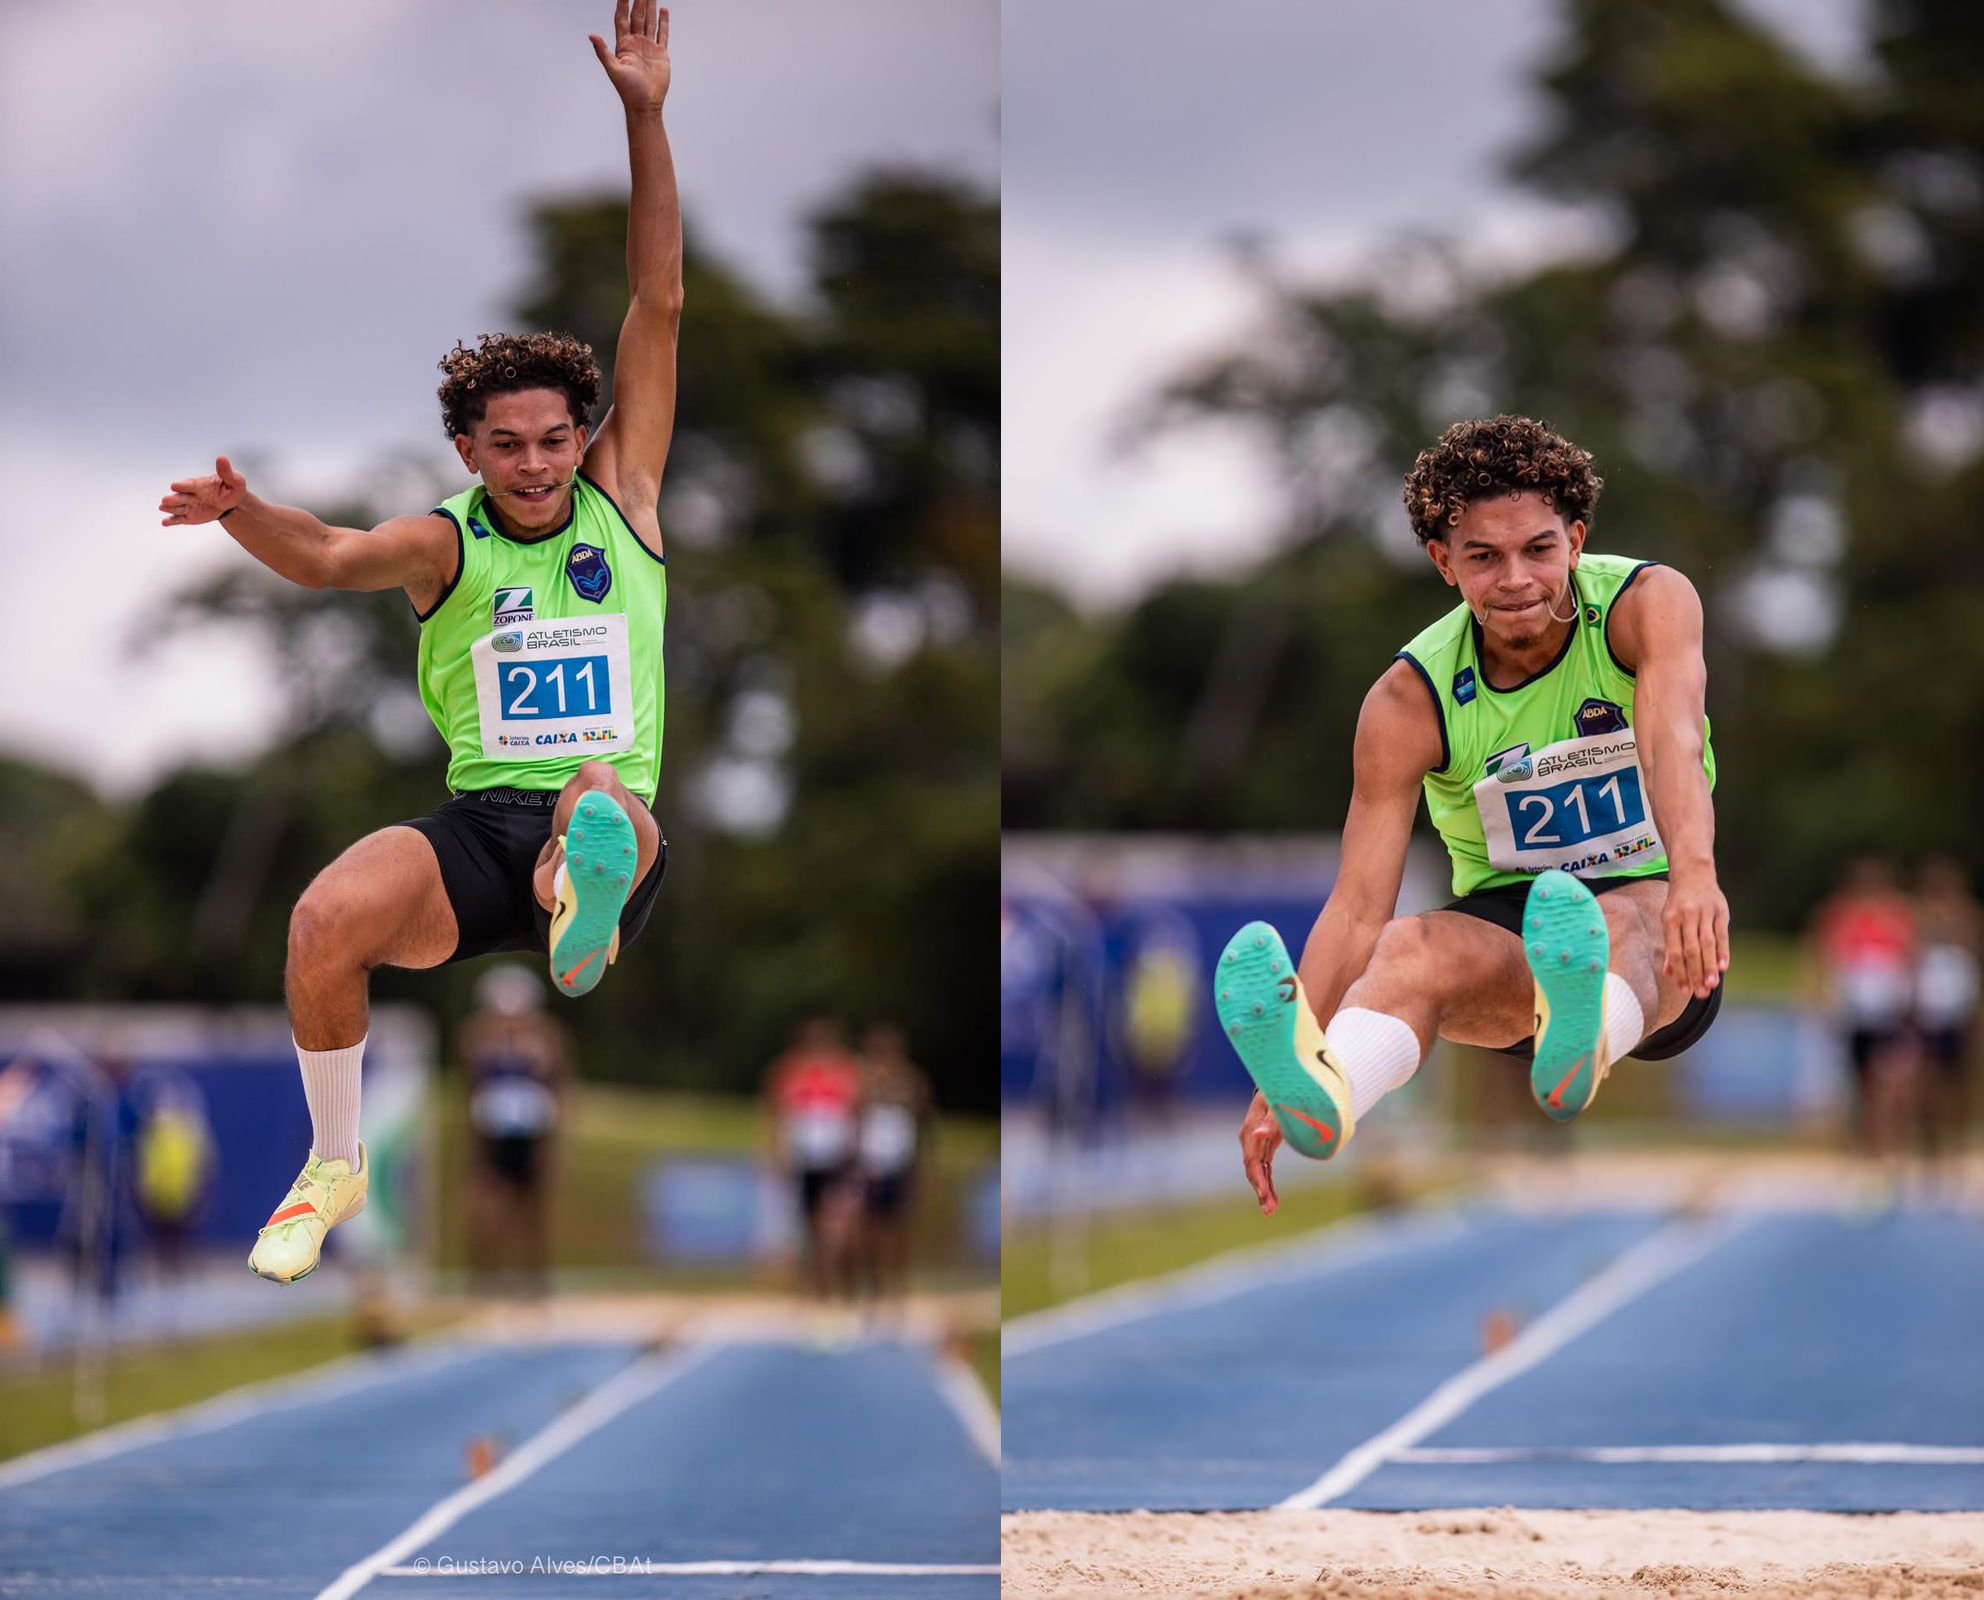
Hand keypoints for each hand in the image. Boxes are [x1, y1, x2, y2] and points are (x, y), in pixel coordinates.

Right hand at [160, 456, 246, 525]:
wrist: (231, 504)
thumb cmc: (231, 489)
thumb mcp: (235, 481)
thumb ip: (227, 472)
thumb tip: (222, 458)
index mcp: (201, 484)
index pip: (191, 484)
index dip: (183, 485)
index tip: (175, 485)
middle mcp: (191, 494)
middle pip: (181, 496)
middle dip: (174, 498)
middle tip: (166, 500)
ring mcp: (189, 505)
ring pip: (177, 507)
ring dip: (169, 508)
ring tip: (163, 507)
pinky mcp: (188, 516)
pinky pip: (179, 518)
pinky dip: (171, 521)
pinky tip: (165, 523)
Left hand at [590, 0, 669, 111]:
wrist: (645, 104)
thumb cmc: (628, 90)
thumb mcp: (613, 70)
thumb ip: (603, 51)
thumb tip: (592, 35)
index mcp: (623, 45)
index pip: (622, 19)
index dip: (622, 5)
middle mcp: (635, 43)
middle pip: (637, 16)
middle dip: (639, 1)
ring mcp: (648, 47)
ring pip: (649, 22)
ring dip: (650, 7)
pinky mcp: (660, 54)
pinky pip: (662, 34)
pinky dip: (663, 22)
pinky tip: (663, 10)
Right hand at [1239, 1091, 1282, 1215]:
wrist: (1279, 1085)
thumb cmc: (1280, 1093)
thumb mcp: (1277, 1105)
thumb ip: (1270, 1120)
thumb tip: (1258, 1133)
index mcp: (1251, 1129)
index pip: (1251, 1158)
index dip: (1257, 1177)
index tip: (1263, 1193)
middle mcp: (1250, 1139)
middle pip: (1252, 1169)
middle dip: (1260, 1189)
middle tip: (1268, 1209)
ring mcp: (1256, 1145)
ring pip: (1257, 1172)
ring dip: (1264, 1192)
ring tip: (1270, 1211)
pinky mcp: (1264, 1149)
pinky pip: (1264, 1170)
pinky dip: (1268, 1185)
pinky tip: (1273, 1202)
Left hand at [1662, 869, 1729, 999]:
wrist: (1693, 873)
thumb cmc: (1678, 902)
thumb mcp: (1667, 919)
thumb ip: (1670, 946)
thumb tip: (1668, 972)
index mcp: (1670, 919)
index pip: (1675, 950)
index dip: (1679, 971)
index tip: (1683, 989)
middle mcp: (1687, 916)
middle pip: (1692, 950)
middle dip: (1695, 973)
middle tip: (1699, 993)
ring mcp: (1705, 913)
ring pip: (1708, 944)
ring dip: (1710, 966)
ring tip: (1711, 985)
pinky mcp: (1721, 911)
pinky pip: (1722, 934)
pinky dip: (1723, 952)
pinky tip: (1724, 967)